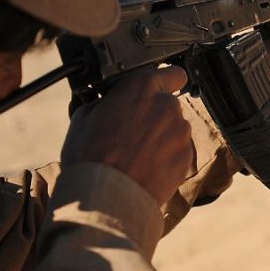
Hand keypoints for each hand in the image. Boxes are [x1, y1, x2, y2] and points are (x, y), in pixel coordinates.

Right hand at [62, 66, 191, 205]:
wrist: (106, 198)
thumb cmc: (91, 157)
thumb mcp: (83, 118)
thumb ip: (105, 103)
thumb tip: (108, 104)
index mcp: (141, 87)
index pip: (171, 72)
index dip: (165, 81)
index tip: (159, 88)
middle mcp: (166, 105)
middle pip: (169, 103)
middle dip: (155, 114)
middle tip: (133, 131)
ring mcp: (179, 132)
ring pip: (175, 128)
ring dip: (162, 136)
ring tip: (137, 154)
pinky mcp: (186, 157)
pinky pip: (178, 151)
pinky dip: (167, 157)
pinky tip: (146, 167)